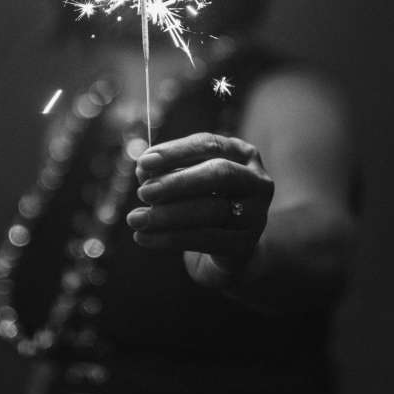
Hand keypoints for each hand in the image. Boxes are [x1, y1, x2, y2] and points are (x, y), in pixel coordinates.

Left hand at [126, 132, 273, 281]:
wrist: (230, 249)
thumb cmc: (203, 202)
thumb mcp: (187, 181)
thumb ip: (168, 172)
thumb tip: (143, 170)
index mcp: (242, 154)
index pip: (210, 145)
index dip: (176, 151)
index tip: (144, 162)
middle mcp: (257, 181)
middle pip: (219, 174)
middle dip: (177, 182)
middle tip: (143, 192)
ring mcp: (257, 215)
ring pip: (212, 211)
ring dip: (168, 214)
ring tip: (136, 218)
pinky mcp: (246, 245)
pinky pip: (206, 240)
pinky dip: (170, 238)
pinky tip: (144, 238)